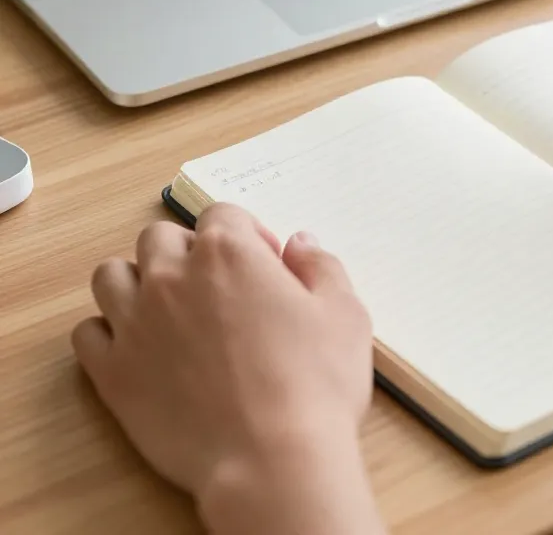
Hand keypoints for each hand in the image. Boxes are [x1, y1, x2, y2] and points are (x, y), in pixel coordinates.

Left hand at [72, 204, 382, 534]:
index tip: (266, 265)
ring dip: (138, 282)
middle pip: (160, 238)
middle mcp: (172, 277)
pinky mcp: (113, 373)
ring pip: (112, 276)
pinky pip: (88, 333)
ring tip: (170, 311)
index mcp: (229, 253)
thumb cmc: (315, 384)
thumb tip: (301, 243)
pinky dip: (108, 332)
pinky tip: (142, 349)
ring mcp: (135, 324)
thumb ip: (320, 266)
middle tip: (219, 287)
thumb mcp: (344, 313)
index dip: (248, 235)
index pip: (223, 214)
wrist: (271, 458)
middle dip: (188, 252)